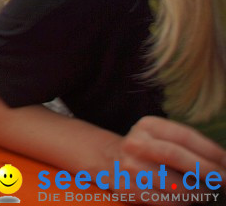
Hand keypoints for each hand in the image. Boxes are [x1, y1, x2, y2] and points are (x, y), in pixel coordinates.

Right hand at [109, 116, 225, 192]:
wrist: (110, 160)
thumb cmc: (149, 149)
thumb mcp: (162, 136)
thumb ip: (187, 145)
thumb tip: (223, 162)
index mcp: (148, 126)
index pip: (184, 136)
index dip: (211, 151)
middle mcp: (136, 143)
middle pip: (175, 156)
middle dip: (206, 171)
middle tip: (224, 181)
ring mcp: (129, 167)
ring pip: (173, 184)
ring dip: (197, 192)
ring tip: (205, 193)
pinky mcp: (128, 188)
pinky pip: (164, 201)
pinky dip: (181, 203)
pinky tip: (185, 199)